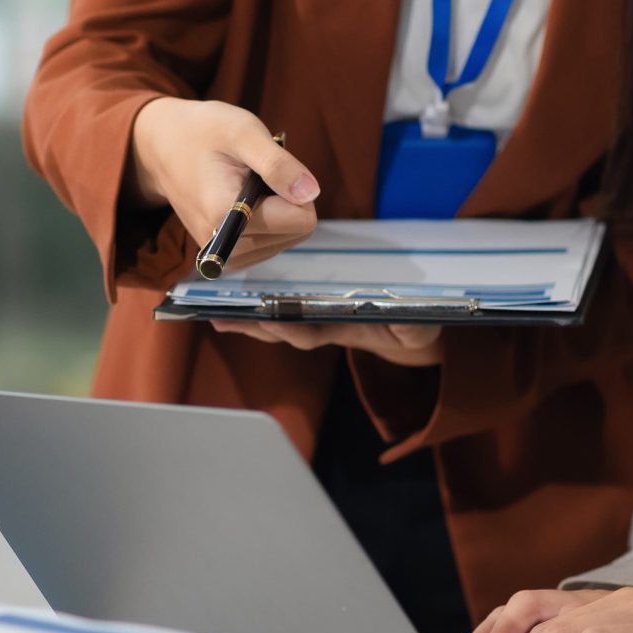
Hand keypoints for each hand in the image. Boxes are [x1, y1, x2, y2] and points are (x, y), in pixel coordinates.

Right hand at [128, 99, 317, 272]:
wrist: (164, 147)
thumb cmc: (204, 132)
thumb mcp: (243, 132)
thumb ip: (278, 164)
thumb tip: (311, 194)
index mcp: (226, 216)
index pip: (301, 221)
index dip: (294, 187)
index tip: (269, 166)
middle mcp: (225, 247)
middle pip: (297, 232)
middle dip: (287, 198)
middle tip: (255, 173)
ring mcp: (226, 257)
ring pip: (289, 238)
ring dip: (278, 208)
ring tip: (246, 184)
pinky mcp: (229, 258)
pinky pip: (274, 243)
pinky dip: (269, 220)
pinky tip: (245, 200)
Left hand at [208, 319, 445, 366]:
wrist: (410, 329)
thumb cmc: (411, 327)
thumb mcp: (417, 329)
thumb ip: (412, 326)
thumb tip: (405, 319)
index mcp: (342, 331)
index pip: (310, 333)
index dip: (290, 328)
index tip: (270, 319)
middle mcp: (322, 326)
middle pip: (281, 328)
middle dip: (253, 325)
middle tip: (224, 318)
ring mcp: (314, 316)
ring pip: (274, 317)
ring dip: (245, 316)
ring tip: (215, 310)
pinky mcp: (311, 302)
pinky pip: (278, 304)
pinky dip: (255, 304)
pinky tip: (230, 299)